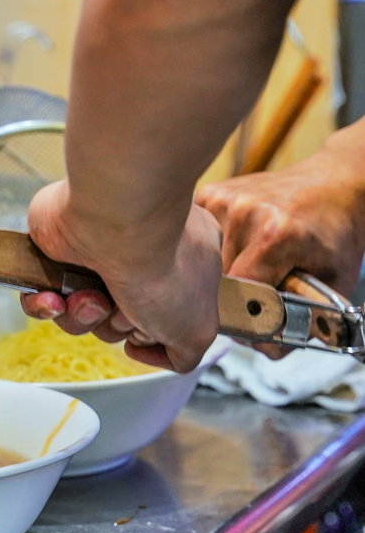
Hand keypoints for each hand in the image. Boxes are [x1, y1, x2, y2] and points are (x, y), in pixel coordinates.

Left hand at [22, 180, 222, 372]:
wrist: (115, 220)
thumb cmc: (162, 266)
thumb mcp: (198, 328)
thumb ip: (185, 352)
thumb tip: (150, 350)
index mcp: (177, 265)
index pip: (156, 319)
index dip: (149, 332)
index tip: (151, 323)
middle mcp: (134, 256)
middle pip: (115, 321)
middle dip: (115, 325)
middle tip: (123, 305)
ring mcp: (92, 254)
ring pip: (77, 315)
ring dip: (82, 317)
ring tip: (91, 297)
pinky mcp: (53, 253)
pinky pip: (41, 300)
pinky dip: (45, 306)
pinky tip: (56, 297)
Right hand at [194, 124, 364, 357]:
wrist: (334, 184)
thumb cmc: (334, 233)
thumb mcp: (333, 283)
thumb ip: (302, 323)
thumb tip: (263, 348)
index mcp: (277, 234)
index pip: (238, 294)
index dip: (244, 314)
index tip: (253, 318)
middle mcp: (244, 213)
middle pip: (216, 280)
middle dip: (231, 296)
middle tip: (254, 294)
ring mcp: (223, 201)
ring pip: (202, 261)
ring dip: (218, 272)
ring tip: (248, 263)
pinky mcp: (209, 195)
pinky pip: (198, 238)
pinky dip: (211, 249)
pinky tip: (234, 242)